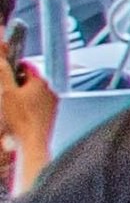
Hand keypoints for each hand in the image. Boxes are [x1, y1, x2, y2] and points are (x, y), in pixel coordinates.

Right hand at [0, 55, 50, 192]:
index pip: (26, 66)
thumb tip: (1, 59)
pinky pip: (37, 106)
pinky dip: (28, 108)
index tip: (4, 71)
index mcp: (40, 82)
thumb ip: (3, 73)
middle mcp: (49, 91)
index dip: (13, 67)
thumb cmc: (20, 120)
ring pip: (34, 94)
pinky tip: (18, 116)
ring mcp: (51, 104)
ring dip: (22, 96)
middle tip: (4, 91)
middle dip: (17, 83)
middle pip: (30, 80)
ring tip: (9, 105)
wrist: (32, 143)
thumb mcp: (6, 93)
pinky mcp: (49, 116)